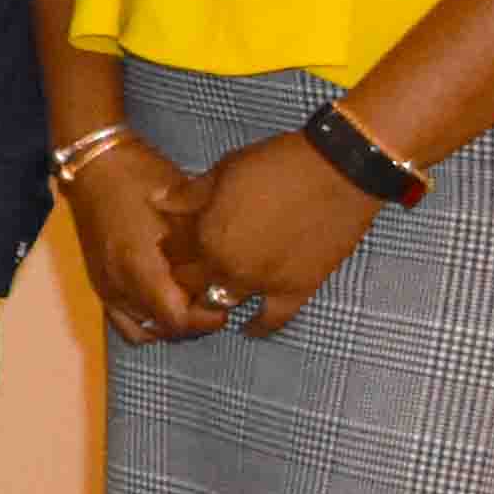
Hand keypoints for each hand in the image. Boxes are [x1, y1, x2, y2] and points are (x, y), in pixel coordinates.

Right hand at [63, 133, 220, 342]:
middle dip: (194, 321)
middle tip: (216, 301)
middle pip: (165, 328)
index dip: (206, 318)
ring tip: (191, 304)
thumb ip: (202, 248)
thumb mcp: (183, 209)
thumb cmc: (144, 180)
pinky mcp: (100, 283)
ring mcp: (106, 286)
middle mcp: (120, 284)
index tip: (226, 302)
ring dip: (171, 324)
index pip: (178, 318)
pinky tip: (163, 306)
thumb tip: (224, 275)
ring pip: (146, 329)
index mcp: (140, 266)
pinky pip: (124, 322)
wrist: (97, 166)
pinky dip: (146, 323)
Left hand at [167, 135, 382, 338]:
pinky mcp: (297, 290)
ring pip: (224, 302)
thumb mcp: (223, 172)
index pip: (173, 255)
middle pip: (191, 284)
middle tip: (192, 268)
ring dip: (215, 297)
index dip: (171, 250)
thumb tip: (156, 201)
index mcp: (206, 236)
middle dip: (186, 276)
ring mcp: (262, 282)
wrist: (337, 172)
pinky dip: (258, 326)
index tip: (173, 245)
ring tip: (213, 290)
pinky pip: (272, 319)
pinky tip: (248, 329)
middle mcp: (228, 267)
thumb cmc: (276, 165)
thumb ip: (188, 194)